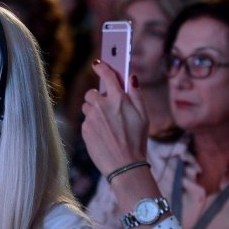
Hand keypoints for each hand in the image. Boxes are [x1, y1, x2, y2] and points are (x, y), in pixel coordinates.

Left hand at [81, 60, 148, 176]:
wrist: (125, 165)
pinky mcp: (85, 130)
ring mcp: (91, 118)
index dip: (101, 66)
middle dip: (98, 97)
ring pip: (87, 108)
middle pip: (92, 93)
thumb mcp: (144, 116)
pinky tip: (104, 135)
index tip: (97, 63)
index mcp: (118, 99)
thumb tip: (131, 77)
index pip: (106, 74)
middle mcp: (102, 106)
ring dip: (94, 112)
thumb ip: (136, 94)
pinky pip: (86, 122)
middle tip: (109, 108)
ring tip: (107, 125)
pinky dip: (92, 125)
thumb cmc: (137, 140)